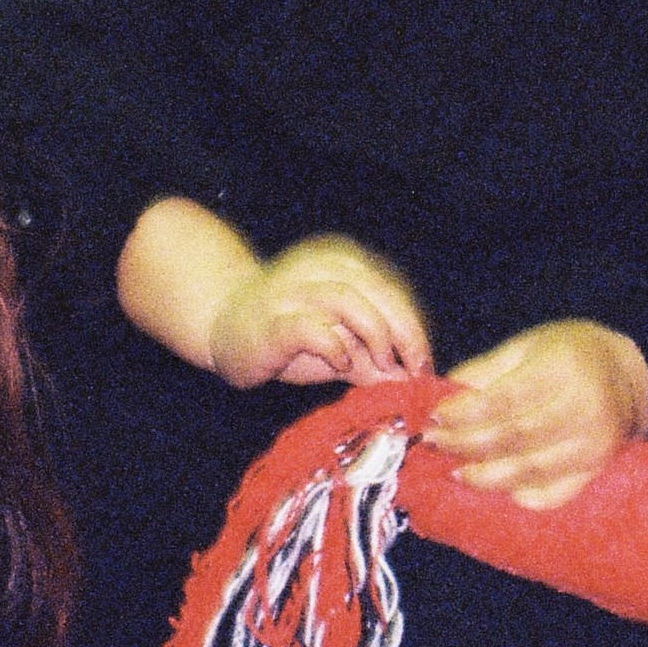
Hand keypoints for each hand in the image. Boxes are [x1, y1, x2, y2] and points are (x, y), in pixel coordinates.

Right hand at [208, 238, 432, 390]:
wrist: (223, 326)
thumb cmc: (287, 334)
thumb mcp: (338, 345)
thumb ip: (373, 360)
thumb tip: (411, 382)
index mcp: (339, 264)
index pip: (390, 290)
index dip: (413, 326)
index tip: (424, 363)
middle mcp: (317, 269)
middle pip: (376, 291)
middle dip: (403, 332)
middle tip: (415, 368)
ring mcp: (292, 291)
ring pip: (347, 299)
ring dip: (375, 334)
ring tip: (384, 364)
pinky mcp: (271, 320)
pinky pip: (309, 326)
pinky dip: (333, 344)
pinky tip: (341, 362)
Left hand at [423, 318, 647, 507]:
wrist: (623, 371)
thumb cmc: (565, 354)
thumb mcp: (525, 347)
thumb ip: (484, 372)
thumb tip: (439, 398)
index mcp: (564, 369)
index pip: (506, 399)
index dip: (465, 413)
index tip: (433, 418)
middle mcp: (585, 408)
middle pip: (515, 438)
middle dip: (466, 444)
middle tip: (433, 444)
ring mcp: (594, 444)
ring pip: (530, 472)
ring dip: (486, 476)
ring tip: (455, 471)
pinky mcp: (596, 470)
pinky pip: (553, 494)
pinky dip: (520, 496)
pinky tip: (495, 488)